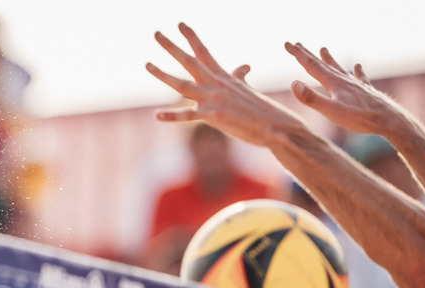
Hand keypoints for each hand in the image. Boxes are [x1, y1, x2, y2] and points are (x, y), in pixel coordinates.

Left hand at [147, 23, 306, 147]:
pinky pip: (188, 116)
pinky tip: (156, 115)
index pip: (204, 51)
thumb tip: (244, 66)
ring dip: (163, 75)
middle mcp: (216, 84)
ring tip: (147, 64)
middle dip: (171, 47)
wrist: (277, 126)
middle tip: (156, 32)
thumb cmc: (261, 110)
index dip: (191, 37)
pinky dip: (172, 116)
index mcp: (222, 77)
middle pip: (189, 61)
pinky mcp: (213, 116)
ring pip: (182, 85)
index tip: (179, 23)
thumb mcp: (247, 90)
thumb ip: (239, 77)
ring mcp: (213, 99)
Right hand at [287, 43, 401, 136]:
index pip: (311, 66)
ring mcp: (355, 84)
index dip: (298, 54)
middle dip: (308, 54)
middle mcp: (344, 80)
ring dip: (329, 59)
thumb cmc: (360, 118)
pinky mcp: (366, 91)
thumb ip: (311, 98)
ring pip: (339, 68)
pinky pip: (359, 77)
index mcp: (334, 83)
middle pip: (322, 64)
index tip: (287, 44)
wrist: (389, 120)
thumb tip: (293, 83)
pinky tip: (357, 66)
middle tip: (297, 44)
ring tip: (324, 49)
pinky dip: (356, 71)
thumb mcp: (331, 111)